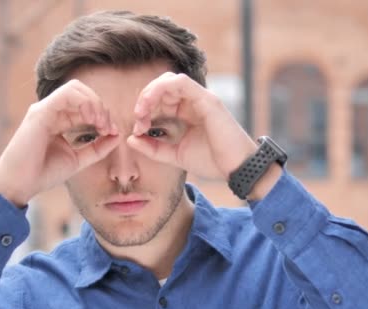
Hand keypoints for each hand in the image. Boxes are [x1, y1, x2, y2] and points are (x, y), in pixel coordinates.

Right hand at [0, 79, 119, 206]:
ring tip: (100, 123)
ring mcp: (45, 109)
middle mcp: (52, 111)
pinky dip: (84, 103)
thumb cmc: (44, 173)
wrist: (21, 185)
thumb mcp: (79, 159)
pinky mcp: (40, 112)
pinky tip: (92, 120)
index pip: (86, 104)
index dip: (103, 115)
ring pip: (75, 88)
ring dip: (94, 102)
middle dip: (101, 107)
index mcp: (59, 120)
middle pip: (83, 92)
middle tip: (108, 128)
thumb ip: (98, 148)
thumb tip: (117, 135)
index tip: (112, 132)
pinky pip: (66, 94)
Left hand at [127, 72, 257, 179]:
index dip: (144, 109)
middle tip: (138, 121)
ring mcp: (201, 98)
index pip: (160, 98)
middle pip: (162, 86)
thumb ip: (153, 148)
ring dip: (150, 93)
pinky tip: (151, 105)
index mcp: (187, 111)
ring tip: (142, 112)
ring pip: (169, 80)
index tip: (137, 129)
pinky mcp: (207, 100)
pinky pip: (181, 82)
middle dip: (144, 100)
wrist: (237, 169)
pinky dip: (161, 89)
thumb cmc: (212, 161)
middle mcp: (194, 101)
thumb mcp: (175, 155)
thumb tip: (130, 138)